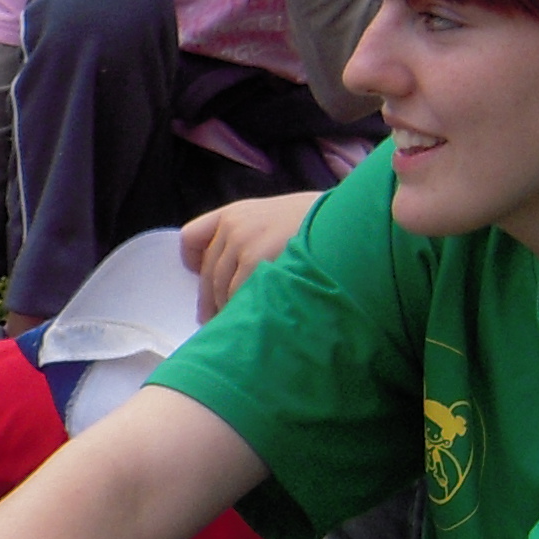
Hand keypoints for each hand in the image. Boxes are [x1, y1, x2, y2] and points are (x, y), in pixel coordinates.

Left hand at [179, 188, 325, 319]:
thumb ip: (251, 237)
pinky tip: (249, 320)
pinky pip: (236, 293)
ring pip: (219, 286)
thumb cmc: (318, 223)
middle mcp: (233, 225)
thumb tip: (235, 276)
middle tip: (211, 320)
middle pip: (207, 270)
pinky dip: (239, 310)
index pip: (192, 236)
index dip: (192, 260)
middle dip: (209, 298)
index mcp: (234, 212)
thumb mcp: (276, 219)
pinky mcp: (255, 259)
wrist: (347, 218)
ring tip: (234, 326)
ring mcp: (242, 241)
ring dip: (224, 308)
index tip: (197, 276)